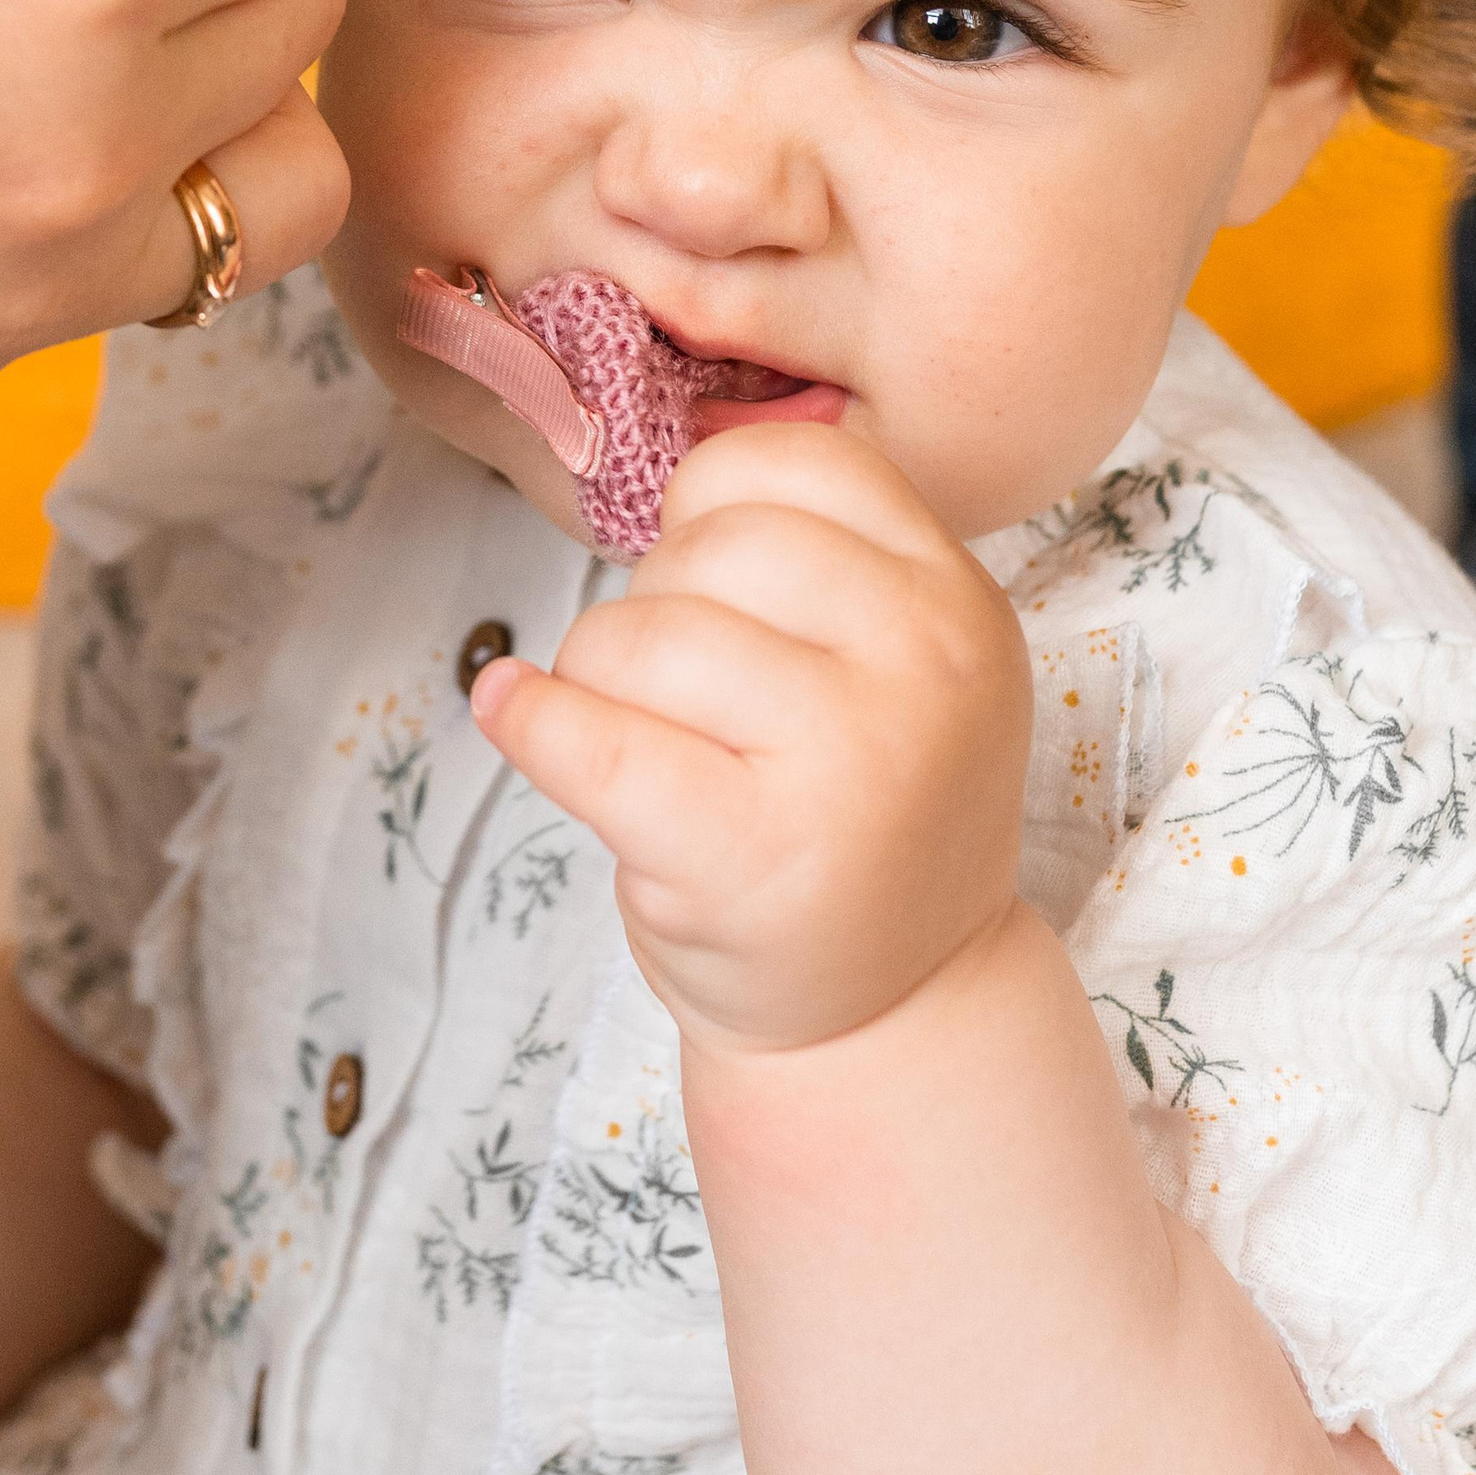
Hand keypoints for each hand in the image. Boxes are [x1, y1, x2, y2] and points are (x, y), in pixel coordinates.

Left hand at [470, 426, 1031, 1054]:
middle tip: (677, 694)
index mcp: (958, 599)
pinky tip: (517, 714)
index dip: (713, 505)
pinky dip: (531, 721)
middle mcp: (926, 667)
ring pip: (637, 633)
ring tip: (645, 743)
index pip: (797, 462)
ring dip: (596, 675)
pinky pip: (588, 737)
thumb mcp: (893, 662)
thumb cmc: (855, 810)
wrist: (893, 1012)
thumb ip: (815, 557)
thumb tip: (660, 472)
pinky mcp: (751, 852)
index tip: (708, 582)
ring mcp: (848, 760)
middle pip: (706, 544)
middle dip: (652, 602)